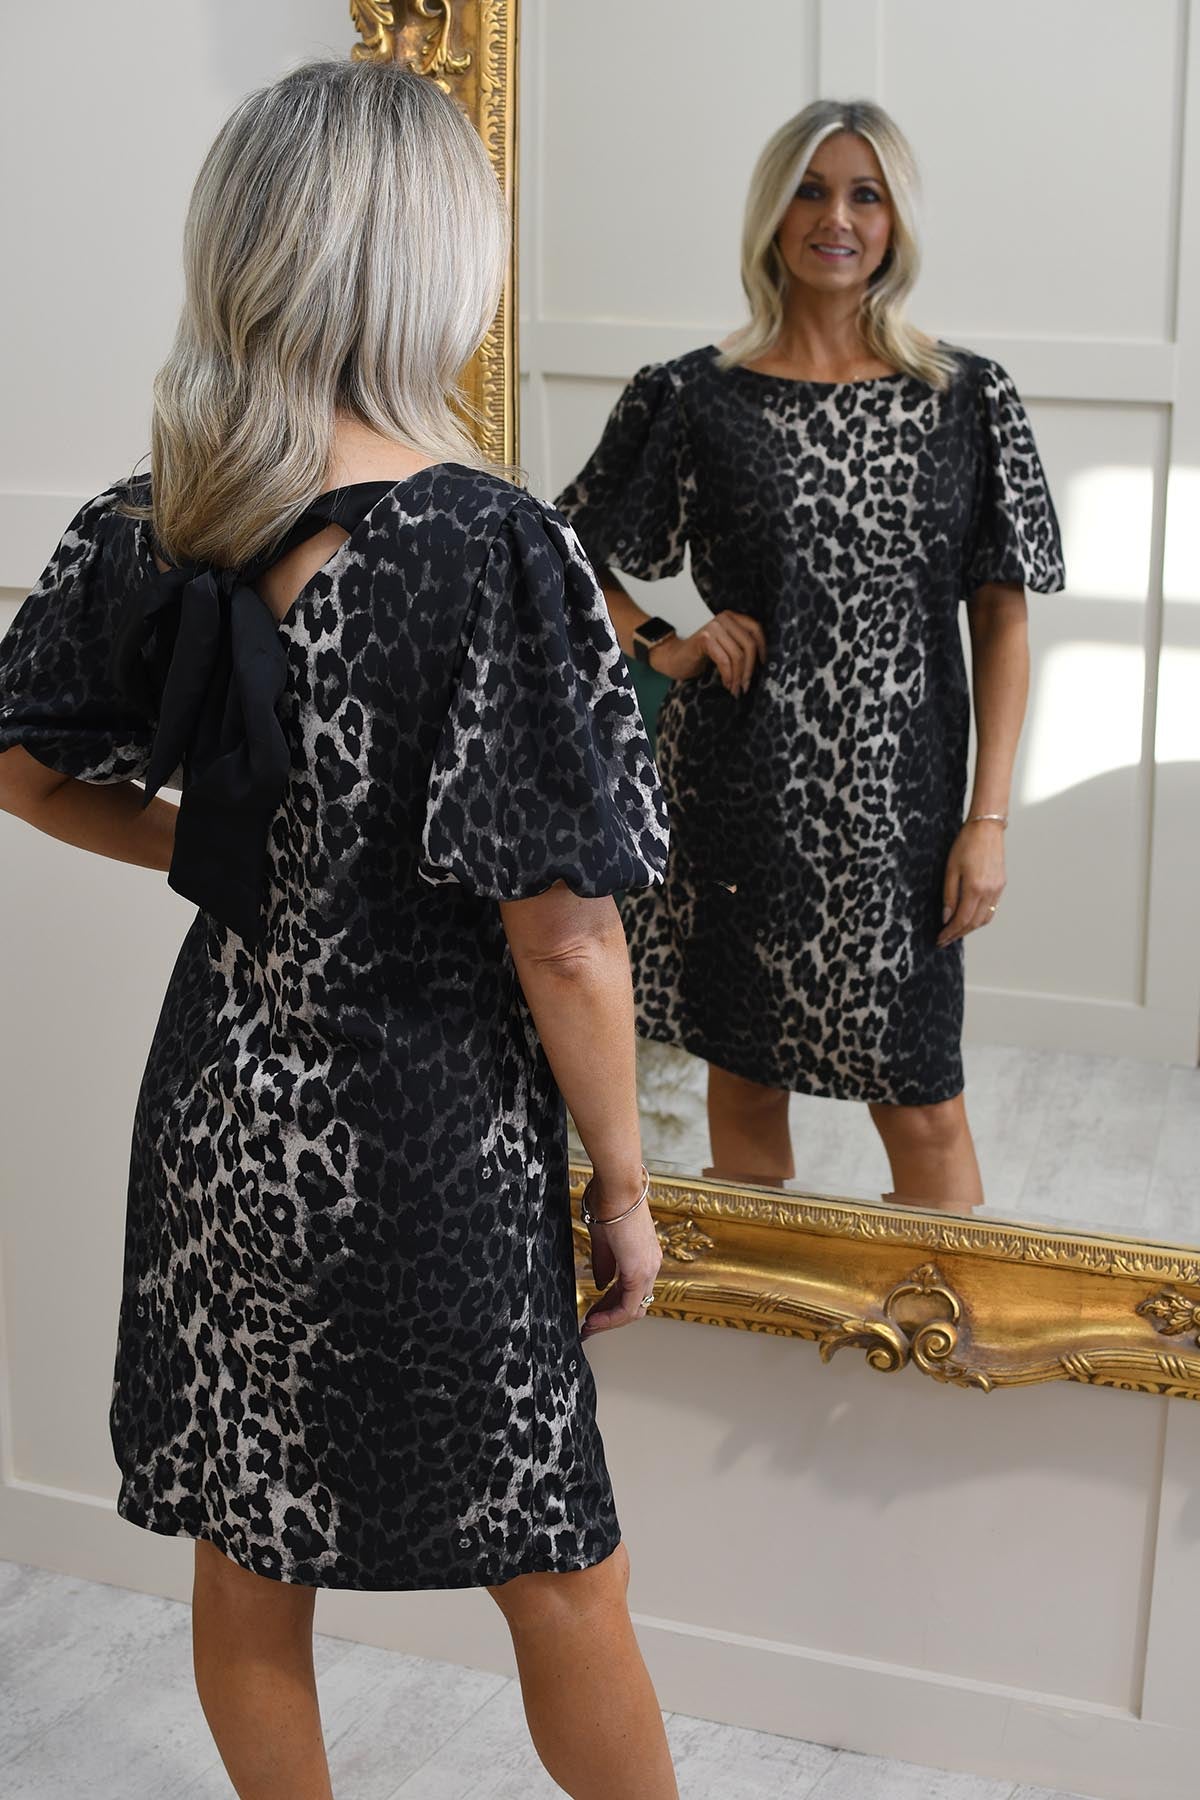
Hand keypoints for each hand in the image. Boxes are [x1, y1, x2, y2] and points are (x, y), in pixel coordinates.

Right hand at [579, 1172, 662, 1340]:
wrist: (616, 1185)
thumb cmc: (608, 1201)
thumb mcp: (603, 1238)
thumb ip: (604, 1264)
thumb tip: (602, 1285)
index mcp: (644, 1255)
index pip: (631, 1292)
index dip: (611, 1307)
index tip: (593, 1314)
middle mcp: (651, 1264)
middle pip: (634, 1305)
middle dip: (609, 1318)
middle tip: (590, 1326)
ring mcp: (648, 1268)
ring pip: (633, 1309)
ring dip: (610, 1321)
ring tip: (589, 1327)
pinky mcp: (639, 1270)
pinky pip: (628, 1306)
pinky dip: (611, 1317)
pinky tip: (594, 1320)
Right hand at [649, 610, 766, 695]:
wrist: (671, 657)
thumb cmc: (698, 655)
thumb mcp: (723, 647)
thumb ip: (738, 646)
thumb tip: (760, 664)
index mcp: (730, 618)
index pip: (755, 629)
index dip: (763, 648)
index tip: (762, 666)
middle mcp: (723, 618)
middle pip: (749, 644)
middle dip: (750, 669)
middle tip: (746, 686)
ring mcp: (713, 627)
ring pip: (738, 655)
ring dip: (738, 676)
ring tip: (735, 689)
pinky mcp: (704, 638)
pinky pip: (724, 661)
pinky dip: (728, 675)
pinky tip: (726, 684)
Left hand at [937, 820, 1005, 946]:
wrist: (987, 828)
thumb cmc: (966, 844)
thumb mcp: (950, 869)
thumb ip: (949, 895)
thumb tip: (946, 917)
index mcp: (975, 888)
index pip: (962, 920)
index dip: (950, 932)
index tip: (940, 939)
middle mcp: (989, 892)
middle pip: (974, 923)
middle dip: (959, 934)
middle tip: (945, 939)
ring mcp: (998, 890)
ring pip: (984, 919)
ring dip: (970, 928)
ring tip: (955, 931)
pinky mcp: (1001, 885)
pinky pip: (991, 909)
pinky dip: (979, 918)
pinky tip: (969, 917)